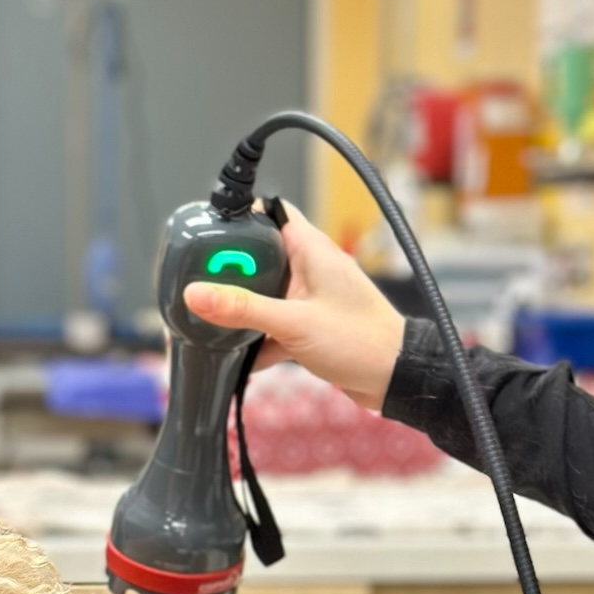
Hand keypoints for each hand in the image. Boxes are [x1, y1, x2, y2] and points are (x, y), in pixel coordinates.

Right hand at [181, 204, 407, 410]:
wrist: (396, 379)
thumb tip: (197, 294)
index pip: (272, 214)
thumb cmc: (361, 340)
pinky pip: (276, 325)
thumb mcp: (293, 323)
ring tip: (215, 321)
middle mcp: (312, 269)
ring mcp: (312, 298)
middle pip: (262, 257)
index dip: (242, 218)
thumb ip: (243, 309)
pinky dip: (260, 340)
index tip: (209, 232)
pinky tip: (240, 358)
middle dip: (234, 272)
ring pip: (267, 294)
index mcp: (313, 250)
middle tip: (202, 284)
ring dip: (246, 310)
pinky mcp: (312, 326)